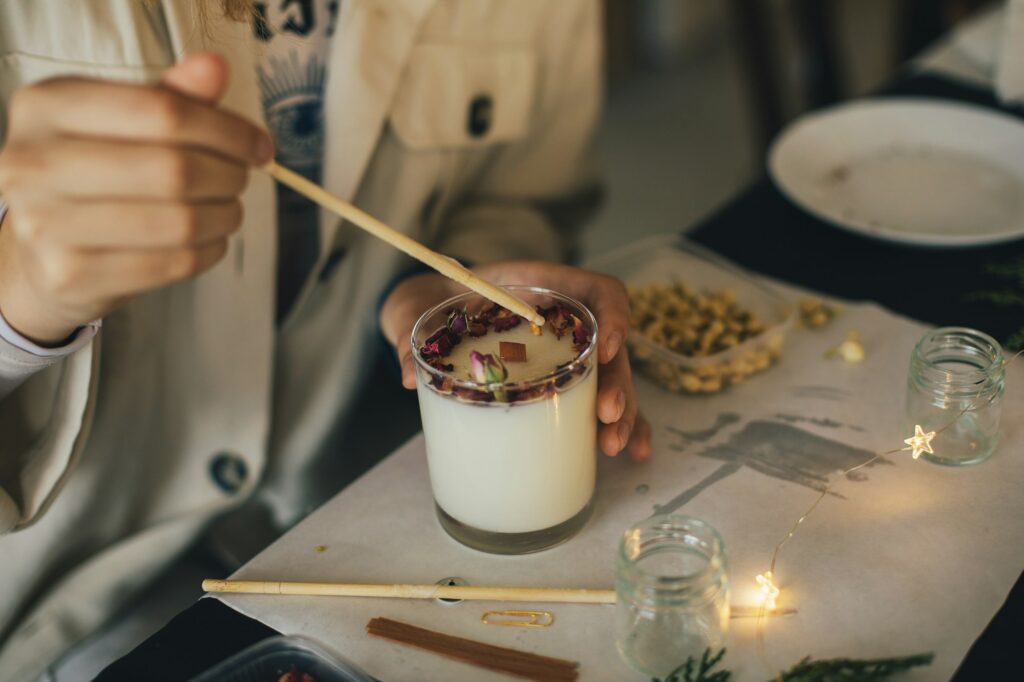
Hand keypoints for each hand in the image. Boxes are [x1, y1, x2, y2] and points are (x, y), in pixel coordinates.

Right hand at [0, 53, 272, 343]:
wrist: (42, 253)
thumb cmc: (91, 177)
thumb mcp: (120, 123)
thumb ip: (170, 97)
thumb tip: (215, 68)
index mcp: (46, 107)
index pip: (163, 112)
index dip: (227, 130)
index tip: (258, 145)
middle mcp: (33, 163)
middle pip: (174, 169)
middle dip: (229, 175)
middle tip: (242, 179)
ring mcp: (45, 224)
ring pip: (179, 221)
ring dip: (224, 216)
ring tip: (228, 209)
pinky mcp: (71, 275)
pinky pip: (172, 264)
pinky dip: (208, 251)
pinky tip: (207, 240)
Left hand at [380, 261, 651, 461]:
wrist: (430, 312)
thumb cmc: (432, 303)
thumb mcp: (421, 309)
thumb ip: (415, 331)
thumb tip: (413, 376)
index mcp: (542, 287)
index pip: (598, 290)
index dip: (612, 315)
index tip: (605, 348)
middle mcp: (564, 321)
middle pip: (611, 347)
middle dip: (617, 384)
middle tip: (607, 418)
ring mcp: (566, 354)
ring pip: (611, 381)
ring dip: (623, 414)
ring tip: (613, 447)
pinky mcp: (560, 383)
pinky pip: (597, 403)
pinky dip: (619, 426)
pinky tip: (634, 454)